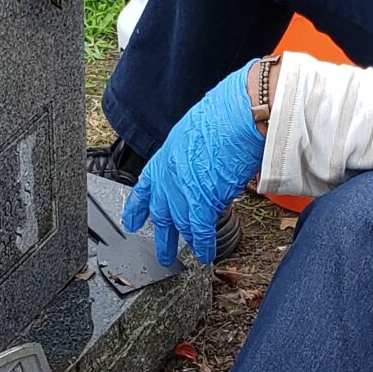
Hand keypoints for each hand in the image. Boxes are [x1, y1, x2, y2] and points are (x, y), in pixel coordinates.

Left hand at [122, 70, 263, 265]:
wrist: (240, 115)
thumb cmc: (226, 113)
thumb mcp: (197, 130)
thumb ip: (192, 153)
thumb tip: (204, 164)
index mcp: (167, 155)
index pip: (146, 187)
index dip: (138, 206)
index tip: (132, 220)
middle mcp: (170, 176)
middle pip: (161, 212)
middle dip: (160, 234)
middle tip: (160, 251)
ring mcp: (184, 190)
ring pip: (179, 224)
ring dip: (180, 243)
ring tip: (178, 258)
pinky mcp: (202, 202)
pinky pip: (200, 231)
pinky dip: (204, 245)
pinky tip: (205, 255)